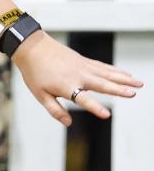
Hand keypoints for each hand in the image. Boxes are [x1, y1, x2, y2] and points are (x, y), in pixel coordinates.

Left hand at [12, 31, 142, 126]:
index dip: (94, 107)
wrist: (32, 47)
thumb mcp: (39, 94)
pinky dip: (115, 71)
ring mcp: (83, 66)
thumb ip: (55, 110)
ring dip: (124, 79)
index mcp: (66, 86)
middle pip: (101, 84)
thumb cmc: (34, 72)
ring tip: (139, 84)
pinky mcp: (84, 60)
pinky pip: (103, 66)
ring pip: (107, 74)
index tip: (106, 115)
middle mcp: (78, 76)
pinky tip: (126, 75)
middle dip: (118, 90)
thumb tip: (68, 123)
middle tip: (133, 94)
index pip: (83, 99)